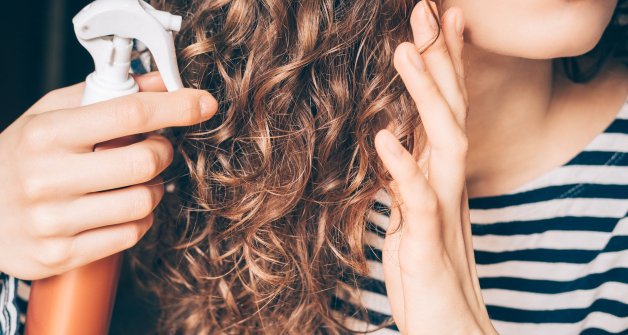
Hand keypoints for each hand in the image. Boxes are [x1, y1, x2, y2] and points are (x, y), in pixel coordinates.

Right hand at [0, 72, 217, 279]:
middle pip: (144, 162)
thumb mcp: (49, 115)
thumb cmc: (19, 157)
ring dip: (154, 189)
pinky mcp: (61, 254)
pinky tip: (122, 208)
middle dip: (162, 152)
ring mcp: (53, 221)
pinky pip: (130, 234)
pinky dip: (139, 219)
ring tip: (135, 182)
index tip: (202, 104)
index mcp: (47, 133)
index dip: (175, 107)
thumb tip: (158, 82)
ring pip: (143, 202)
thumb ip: (103, 95)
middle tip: (154, 149)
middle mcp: (47, 177)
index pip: (128, 114)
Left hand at [374, 2, 495, 333]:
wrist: (446, 328)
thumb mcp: (414, 216)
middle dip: (440, 59)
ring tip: (404, 51)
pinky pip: (419, 200)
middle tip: (426, 10)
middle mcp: (447, 186)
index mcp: (439, 177)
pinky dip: (403, 167)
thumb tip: (396, 146)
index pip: (446, 110)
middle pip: (451, 111)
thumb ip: (409, 179)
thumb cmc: (426, 274)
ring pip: (444, 143)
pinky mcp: (428, 244)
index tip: (438, 21)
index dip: (444, 64)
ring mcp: (443, 212)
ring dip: (426, 96)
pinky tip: (385, 138)